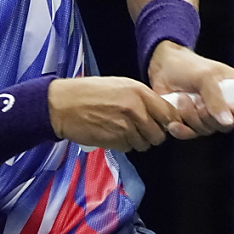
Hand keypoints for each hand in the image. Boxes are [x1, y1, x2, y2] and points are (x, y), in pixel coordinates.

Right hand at [47, 76, 182, 151]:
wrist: (64, 105)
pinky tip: (113, 134)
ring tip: (124, 131)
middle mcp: (136, 110)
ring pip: (145, 144)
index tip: (163, 123)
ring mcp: (126, 127)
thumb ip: (140, 97)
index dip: (168, 121)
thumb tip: (158, 111)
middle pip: (159, 133)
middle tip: (142, 129)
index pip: (169, 113)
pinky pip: (129, 148)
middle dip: (153, 134)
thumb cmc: (89, 92)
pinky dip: (124, 145)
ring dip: (138, 141)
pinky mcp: (115, 141)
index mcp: (139, 92)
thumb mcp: (119, 85)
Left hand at [146, 42, 233, 138]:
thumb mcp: (205, 76)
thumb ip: (217, 98)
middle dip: (209, 115)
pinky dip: (182, 130)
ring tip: (183, 98)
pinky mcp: (191, 123)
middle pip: (228, 125)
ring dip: (192, 117)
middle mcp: (225, 106)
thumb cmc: (189, 65)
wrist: (162, 66)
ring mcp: (207, 116)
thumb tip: (228, 121)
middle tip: (198, 99)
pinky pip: (191, 134)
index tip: (232, 110)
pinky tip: (174, 123)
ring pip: (207, 130)